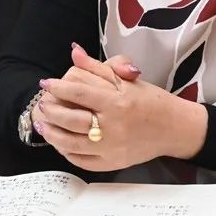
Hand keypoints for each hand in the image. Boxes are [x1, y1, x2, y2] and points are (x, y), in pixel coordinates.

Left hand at [33, 44, 206, 170]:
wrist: (174, 128)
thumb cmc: (152, 100)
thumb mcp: (128, 79)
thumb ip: (98, 67)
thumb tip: (75, 52)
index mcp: (117, 102)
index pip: (79, 93)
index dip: (59, 87)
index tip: (46, 83)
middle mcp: (113, 127)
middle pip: (71, 119)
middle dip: (51, 110)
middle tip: (42, 103)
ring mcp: (111, 149)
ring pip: (70, 143)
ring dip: (51, 133)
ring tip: (42, 123)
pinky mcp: (111, 164)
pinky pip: (80, 160)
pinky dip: (65, 151)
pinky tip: (58, 141)